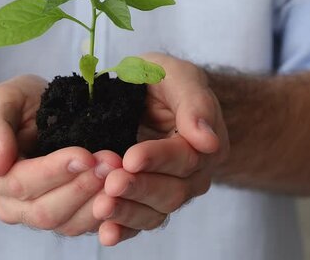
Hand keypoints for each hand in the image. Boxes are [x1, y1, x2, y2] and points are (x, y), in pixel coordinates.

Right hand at [0, 75, 121, 235]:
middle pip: (46, 211)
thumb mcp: (0, 101)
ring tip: (120, 172)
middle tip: (112, 162)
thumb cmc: (15, 106)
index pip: (21, 183)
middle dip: (82, 186)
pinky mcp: (63, 217)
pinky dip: (105, 211)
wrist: (31, 115)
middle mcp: (10, 204)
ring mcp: (35, 215)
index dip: (54, 171)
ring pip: (67, 223)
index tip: (85, 155)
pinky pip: (83, 225)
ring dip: (97, 200)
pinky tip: (122, 190)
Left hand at [93, 53, 229, 245]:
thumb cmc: (161, 81)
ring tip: (102, 208)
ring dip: (128, 213)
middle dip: (140, 188)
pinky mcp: (147, 204)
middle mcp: (193, 175)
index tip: (131, 158)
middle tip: (112, 183)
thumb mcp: (176, 75)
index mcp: (206, 144)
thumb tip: (207, 139)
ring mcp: (171, 192)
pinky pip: (139, 224)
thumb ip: (194, 101)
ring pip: (156, 213)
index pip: (185, 157)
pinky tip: (106, 234)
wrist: (145, 94)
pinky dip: (123, 230)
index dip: (157, 159)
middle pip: (173, 191)